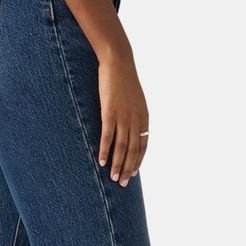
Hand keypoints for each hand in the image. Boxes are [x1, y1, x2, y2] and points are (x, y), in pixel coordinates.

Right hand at [97, 50, 149, 186]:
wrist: (118, 63)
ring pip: (122, 147)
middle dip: (128, 168)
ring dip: (118, 165)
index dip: (138, 161)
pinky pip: (108, 137)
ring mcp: (123, 117)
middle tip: (123, 183)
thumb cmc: (124, 81)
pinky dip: (105, 151)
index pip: (143, 145)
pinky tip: (102, 161)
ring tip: (114, 178)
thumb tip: (130, 128)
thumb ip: (134, 115)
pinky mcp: (110, 113)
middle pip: (133, 150)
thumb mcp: (135, 100)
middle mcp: (136, 120)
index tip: (133, 173)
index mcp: (144, 118)